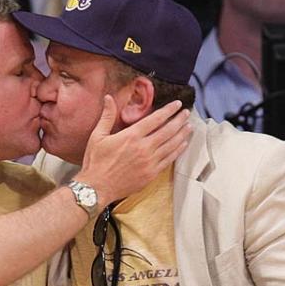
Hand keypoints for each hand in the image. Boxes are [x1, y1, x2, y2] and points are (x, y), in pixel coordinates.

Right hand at [74, 97, 191, 205]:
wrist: (97, 188)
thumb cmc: (95, 162)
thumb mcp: (97, 136)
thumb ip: (106, 116)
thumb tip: (109, 97)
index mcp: (131, 136)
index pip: (155, 119)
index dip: (168, 110)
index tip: (177, 104)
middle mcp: (143, 148)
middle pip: (167, 130)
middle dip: (179, 120)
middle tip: (187, 113)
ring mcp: (150, 162)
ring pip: (171, 145)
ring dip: (182, 134)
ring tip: (189, 126)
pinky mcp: (151, 174)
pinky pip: (168, 160)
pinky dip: (177, 151)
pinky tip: (183, 144)